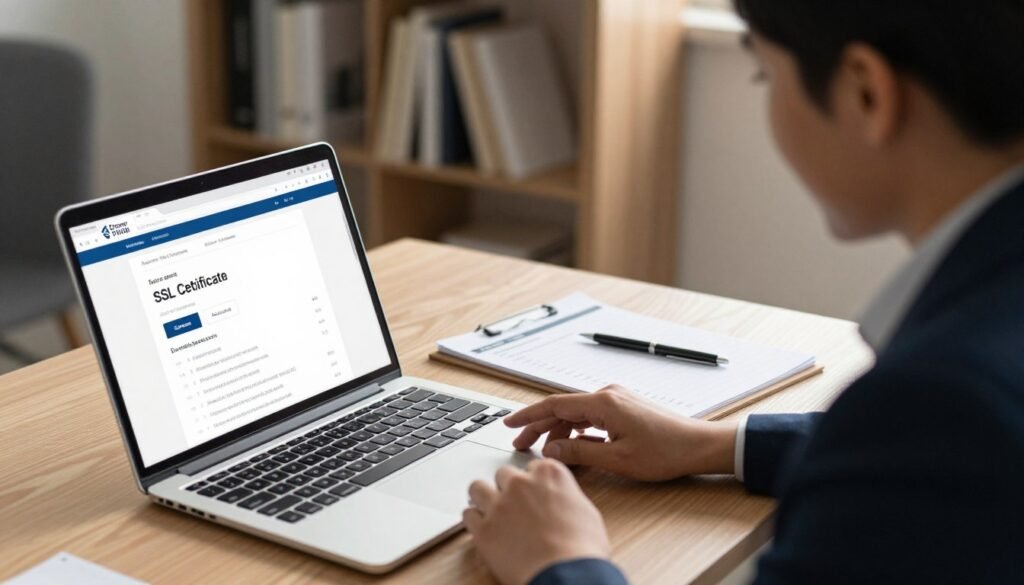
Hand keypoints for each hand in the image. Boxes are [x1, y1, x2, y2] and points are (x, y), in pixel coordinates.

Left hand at [465, 459, 610, 584]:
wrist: (567, 573)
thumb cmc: (582, 548)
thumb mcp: (586, 511)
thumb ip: (566, 497)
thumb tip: (562, 502)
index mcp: (549, 474)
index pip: (532, 466)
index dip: (532, 481)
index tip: (533, 492)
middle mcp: (520, 483)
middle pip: (503, 474)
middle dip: (507, 488)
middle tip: (514, 505)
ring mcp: (499, 504)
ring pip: (477, 488)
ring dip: (484, 498)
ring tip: (491, 512)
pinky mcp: (484, 529)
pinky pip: (468, 515)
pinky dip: (475, 522)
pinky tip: (484, 530)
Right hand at [505, 385, 737, 480]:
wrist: (698, 445)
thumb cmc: (666, 452)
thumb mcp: (617, 459)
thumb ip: (580, 453)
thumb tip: (551, 452)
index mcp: (603, 403)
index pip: (554, 405)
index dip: (528, 416)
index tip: (509, 424)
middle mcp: (608, 395)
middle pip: (563, 408)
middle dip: (539, 426)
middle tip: (521, 444)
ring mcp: (617, 400)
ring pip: (576, 414)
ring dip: (559, 431)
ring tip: (546, 452)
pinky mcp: (624, 408)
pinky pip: (591, 416)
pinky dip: (577, 430)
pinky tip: (572, 446)